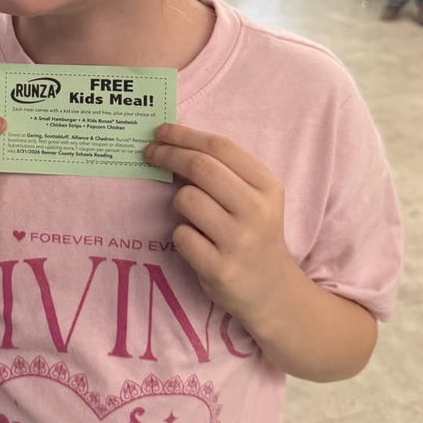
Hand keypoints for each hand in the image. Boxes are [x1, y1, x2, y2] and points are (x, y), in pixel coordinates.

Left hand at [144, 124, 295, 324]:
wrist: (272, 291)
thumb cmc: (255, 233)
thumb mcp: (256, 198)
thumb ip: (225, 171)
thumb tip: (174, 142)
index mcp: (268, 186)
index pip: (221, 148)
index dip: (186, 135)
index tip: (162, 132)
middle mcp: (256, 211)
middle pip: (201, 167)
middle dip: (168, 154)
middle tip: (150, 152)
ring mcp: (238, 241)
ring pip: (186, 199)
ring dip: (179, 200)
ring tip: (193, 214)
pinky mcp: (219, 268)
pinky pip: (180, 235)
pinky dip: (181, 234)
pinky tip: (198, 243)